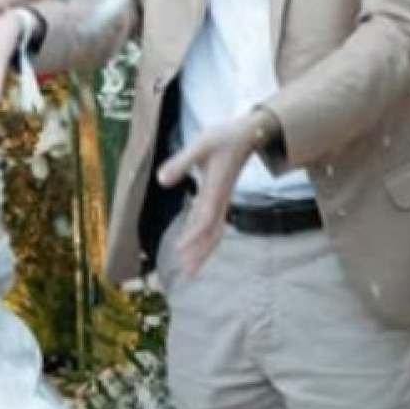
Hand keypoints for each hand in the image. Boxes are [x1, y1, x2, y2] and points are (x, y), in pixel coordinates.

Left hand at [154, 109, 269, 274]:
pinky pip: (212, 224)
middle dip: (201, 253)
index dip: (194, 235)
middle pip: (213, 232)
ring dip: (202, 251)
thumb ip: (181, 161)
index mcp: (217, 188)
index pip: (206, 217)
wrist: (248, 134)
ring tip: (190, 270)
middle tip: (188, 274)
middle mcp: (221, 199)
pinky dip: (203, 239)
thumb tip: (161, 180)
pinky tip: (191, 246)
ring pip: (214, 232)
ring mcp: (222, 201)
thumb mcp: (201, 144)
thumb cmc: (225, 137)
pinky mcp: (220, 199)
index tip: (180, 250)